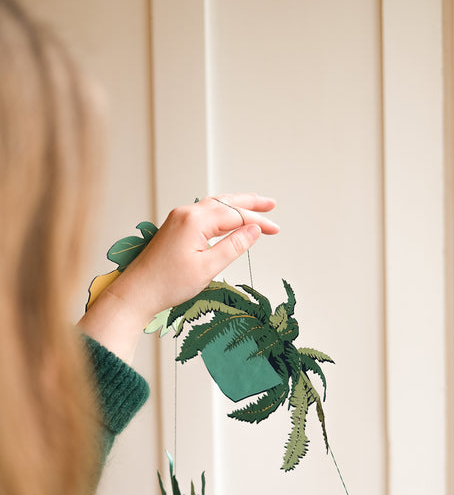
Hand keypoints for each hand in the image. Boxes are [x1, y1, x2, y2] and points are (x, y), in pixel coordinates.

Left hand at [78, 194, 278, 362]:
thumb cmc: (167, 284)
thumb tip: (253, 230)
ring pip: (214, 204)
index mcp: (194, 220)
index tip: (275, 229)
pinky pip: (203, 212)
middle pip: (225, 202)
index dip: (258, 221)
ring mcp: (178, 218)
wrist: (136, 292)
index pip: (235, 215)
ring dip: (235, 205)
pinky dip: (221, 212)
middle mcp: (186, 213)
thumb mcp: (208, 268)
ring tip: (255, 205)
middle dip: (250, 203)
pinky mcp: (174, 227)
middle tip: (271, 203)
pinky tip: (228, 216)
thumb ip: (233, 246)